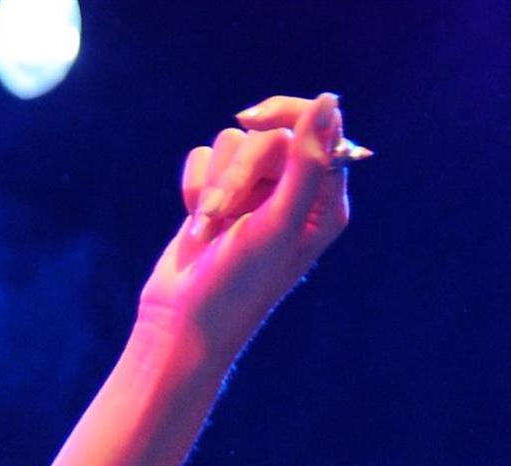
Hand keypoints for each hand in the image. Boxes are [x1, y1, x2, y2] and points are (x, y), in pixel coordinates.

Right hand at [137, 91, 352, 364]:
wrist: (184, 320)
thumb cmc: (240, 283)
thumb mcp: (280, 224)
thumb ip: (307, 163)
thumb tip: (327, 100)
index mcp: (324, 204)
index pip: (319, 128)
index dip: (286, 116)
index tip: (254, 123)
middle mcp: (295, 195)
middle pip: (269, 134)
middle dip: (239, 170)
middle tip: (226, 213)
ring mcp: (256, 194)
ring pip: (233, 143)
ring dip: (214, 187)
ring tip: (211, 230)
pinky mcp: (220, 194)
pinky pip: (205, 156)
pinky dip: (196, 188)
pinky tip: (198, 225)